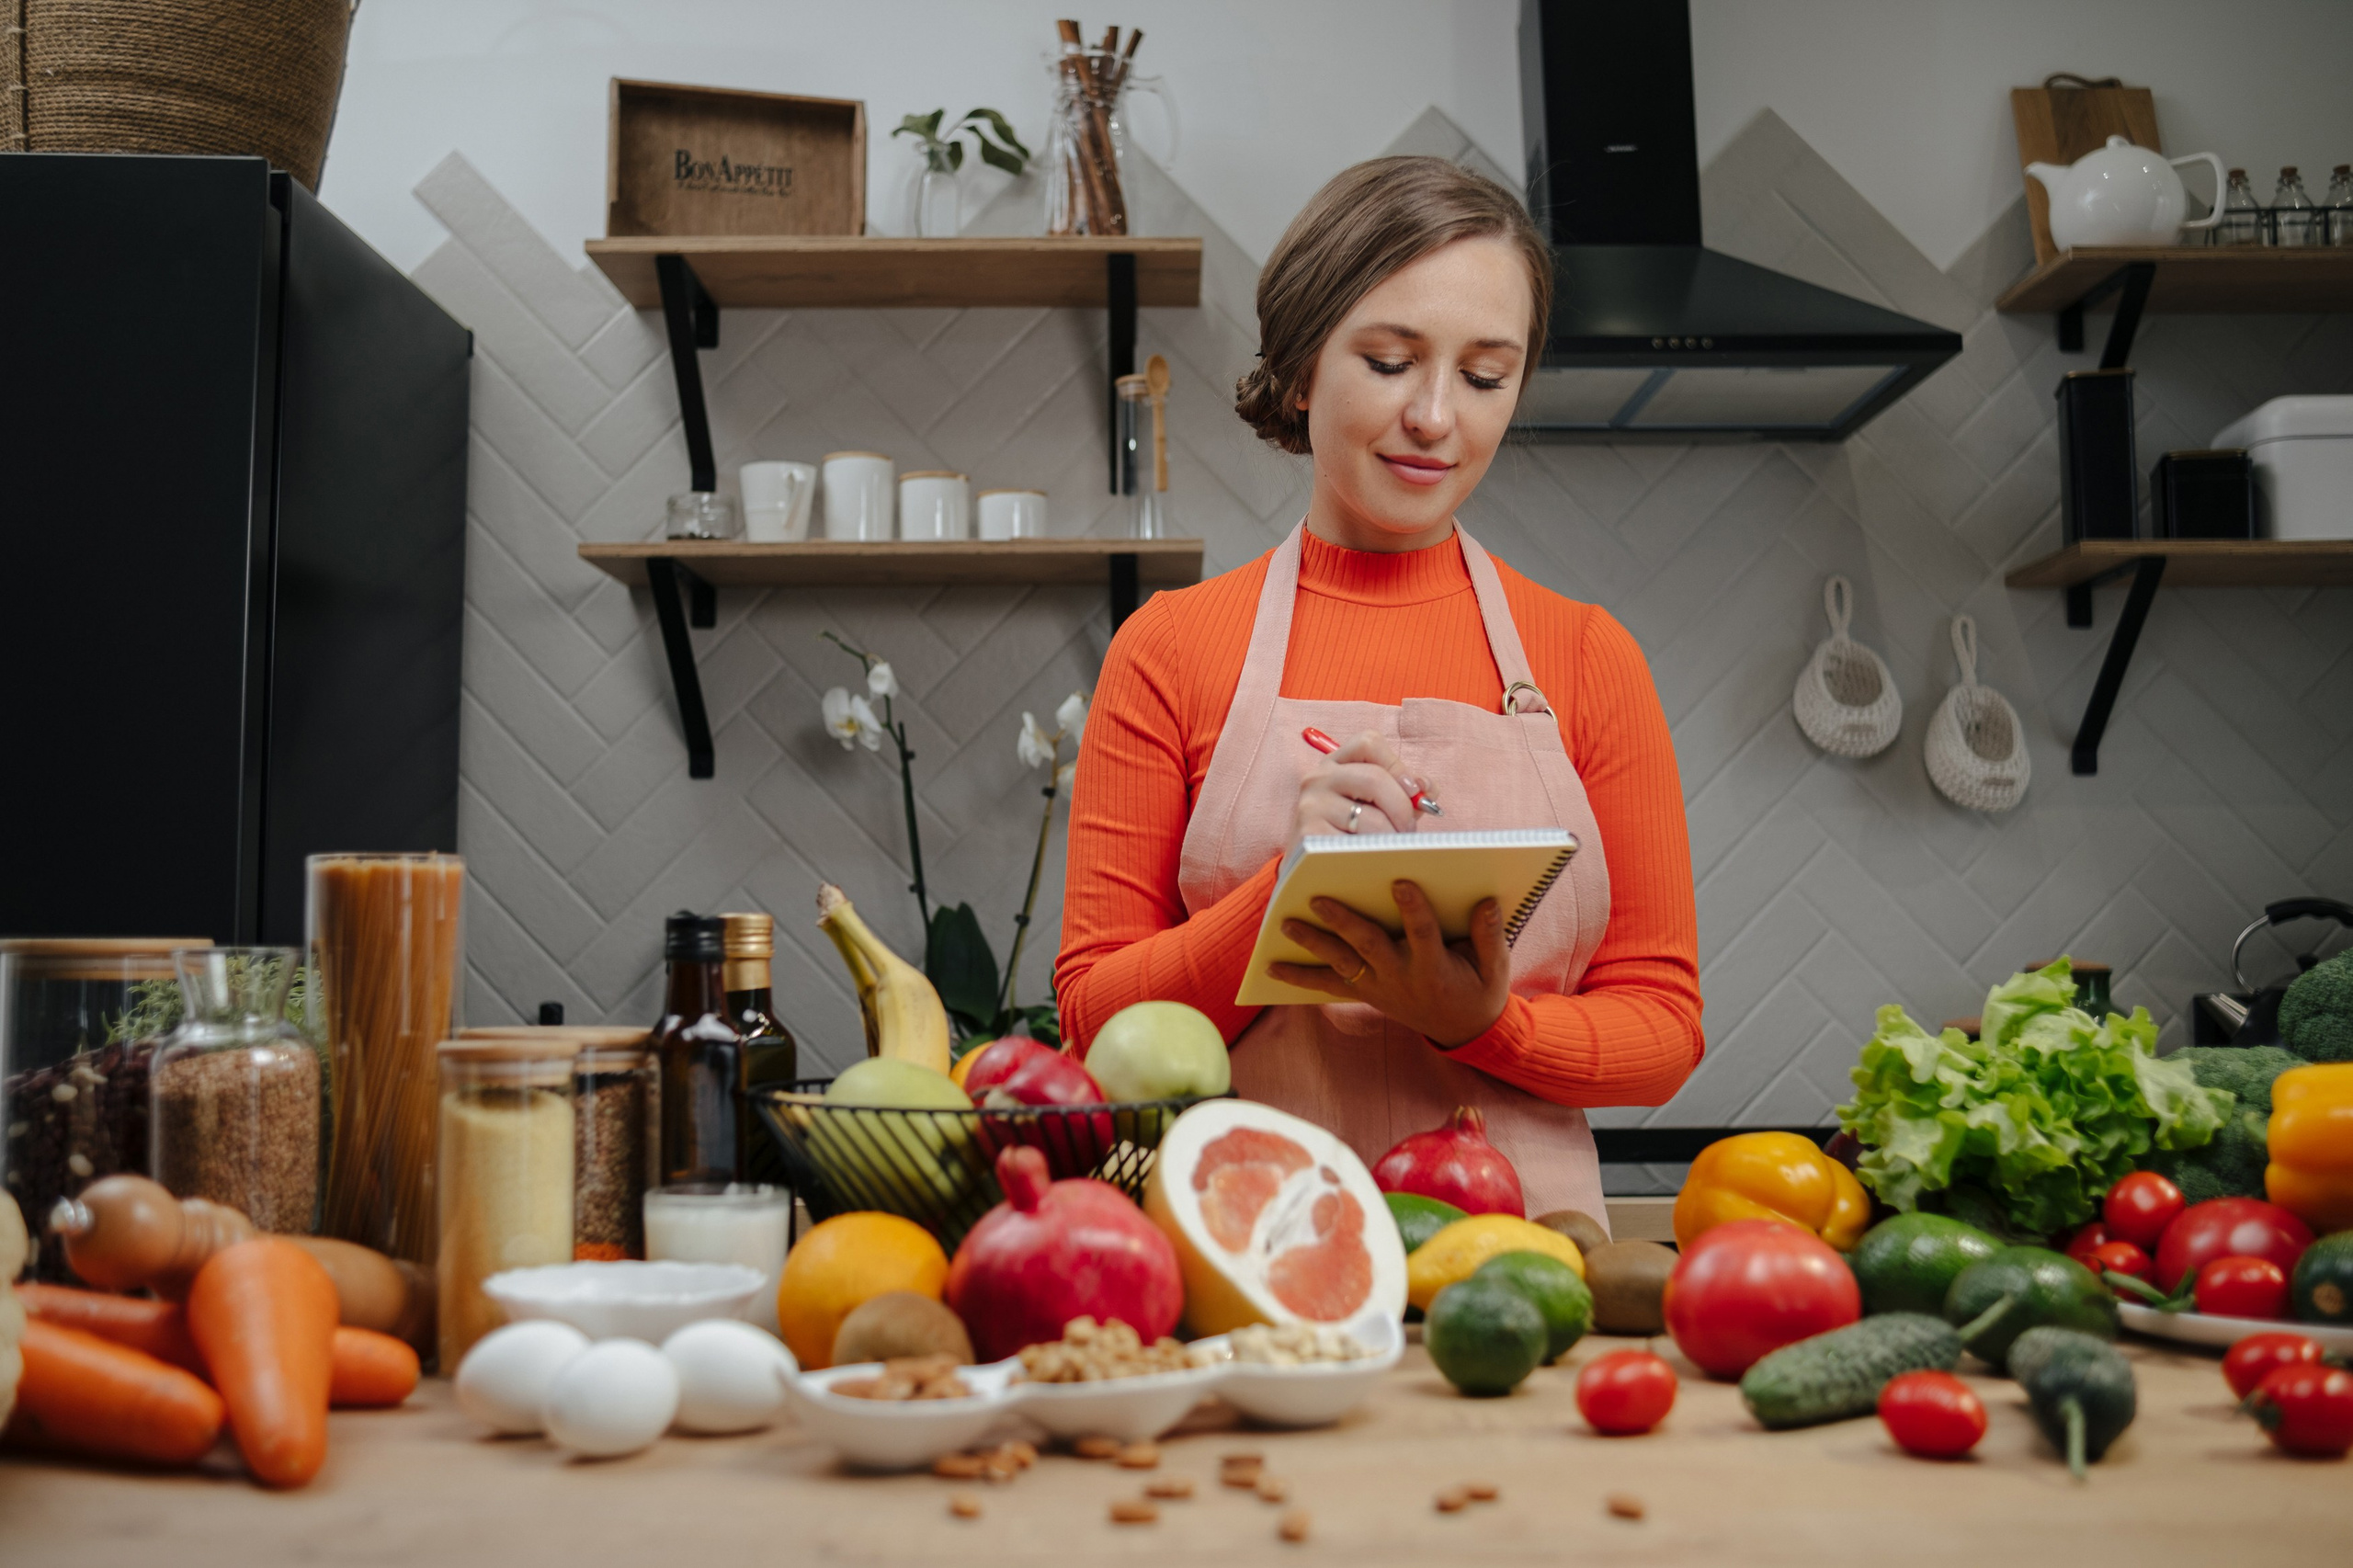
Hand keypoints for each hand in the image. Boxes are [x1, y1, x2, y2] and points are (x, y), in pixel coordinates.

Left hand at [1268, 879, 1510, 1047]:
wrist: (1464, 1031)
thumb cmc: (1480, 990)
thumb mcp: (1495, 967)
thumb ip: (1490, 935)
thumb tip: (1487, 900)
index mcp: (1435, 968)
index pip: (1423, 934)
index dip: (1413, 909)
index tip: (1401, 881)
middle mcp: (1402, 978)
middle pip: (1369, 946)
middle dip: (1344, 921)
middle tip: (1318, 898)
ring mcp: (1379, 988)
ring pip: (1341, 964)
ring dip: (1313, 944)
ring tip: (1286, 924)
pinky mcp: (1366, 993)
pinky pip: (1329, 986)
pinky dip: (1300, 978)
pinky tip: (1271, 968)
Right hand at [1292, 730, 1424, 851]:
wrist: (1310, 866)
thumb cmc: (1349, 832)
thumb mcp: (1376, 805)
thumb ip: (1405, 792)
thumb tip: (1427, 789)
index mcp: (1335, 764)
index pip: (1368, 743)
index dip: (1397, 765)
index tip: (1413, 791)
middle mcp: (1318, 778)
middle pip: (1375, 778)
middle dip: (1402, 808)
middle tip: (1409, 829)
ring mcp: (1311, 806)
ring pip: (1370, 817)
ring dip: (1391, 836)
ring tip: (1392, 849)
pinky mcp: (1310, 836)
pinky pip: (1356, 844)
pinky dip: (1374, 854)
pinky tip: (1372, 859)